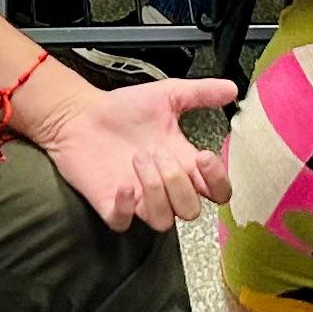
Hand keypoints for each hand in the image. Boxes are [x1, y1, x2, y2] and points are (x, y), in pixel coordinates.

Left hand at [35, 72, 234, 230]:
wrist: (80, 114)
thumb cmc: (122, 109)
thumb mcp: (166, 95)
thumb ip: (200, 93)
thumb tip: (232, 88)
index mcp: (183, 163)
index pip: (217, 192)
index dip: (218, 183)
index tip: (203, 156)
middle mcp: (164, 186)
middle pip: (191, 211)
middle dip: (179, 182)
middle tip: (159, 152)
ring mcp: (138, 199)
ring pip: (163, 220)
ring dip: (155, 190)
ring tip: (139, 159)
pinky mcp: (111, 204)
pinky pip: (124, 223)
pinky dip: (125, 207)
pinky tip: (122, 184)